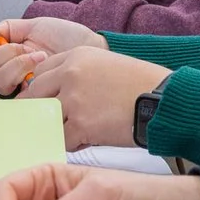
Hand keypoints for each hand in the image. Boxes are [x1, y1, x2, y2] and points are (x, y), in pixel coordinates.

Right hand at [0, 17, 102, 81]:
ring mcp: (6, 77)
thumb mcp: (32, 25)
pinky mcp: (20, 89)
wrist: (90, 50)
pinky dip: (19, 63)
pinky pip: (4, 77)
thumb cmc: (67, 39)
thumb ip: (4, 29)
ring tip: (31, 51)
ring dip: (6, 56)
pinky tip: (34, 58)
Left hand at [0, 46, 174, 147]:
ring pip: (47, 118)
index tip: (43, 101)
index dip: (41, 90)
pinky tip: (86, 141)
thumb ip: (80, 73)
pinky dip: (72, 143)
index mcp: (76, 56)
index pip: (40, 73)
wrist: (164, 100)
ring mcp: (73, 100)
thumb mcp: (107, 64)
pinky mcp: (81, 124)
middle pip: (34, 95)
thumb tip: (61, 92)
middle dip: (38, 110)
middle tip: (46, 121)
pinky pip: (62, 139)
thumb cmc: (143, 84)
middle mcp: (70, 74)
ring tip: (73, 132)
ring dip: (57, 127)